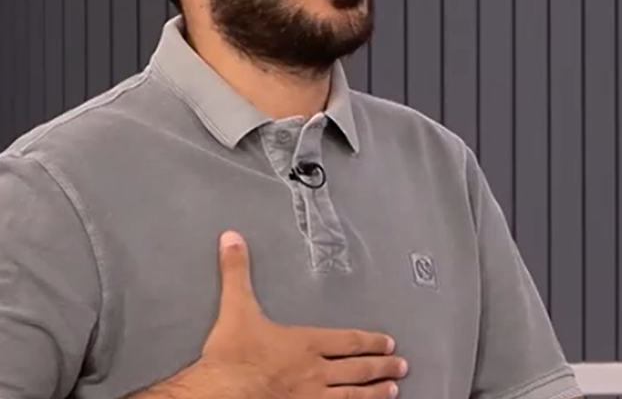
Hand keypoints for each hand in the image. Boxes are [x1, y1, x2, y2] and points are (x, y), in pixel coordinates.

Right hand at [195, 231, 407, 398]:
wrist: (220, 392)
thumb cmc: (231, 356)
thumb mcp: (235, 307)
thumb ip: (236, 271)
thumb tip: (232, 239)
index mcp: (306, 343)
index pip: (348, 341)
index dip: (371, 341)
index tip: (387, 342)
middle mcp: (315, 371)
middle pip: (358, 369)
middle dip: (382, 366)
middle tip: (400, 365)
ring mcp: (311, 398)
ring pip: (354, 396)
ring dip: (376, 392)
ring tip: (392, 390)